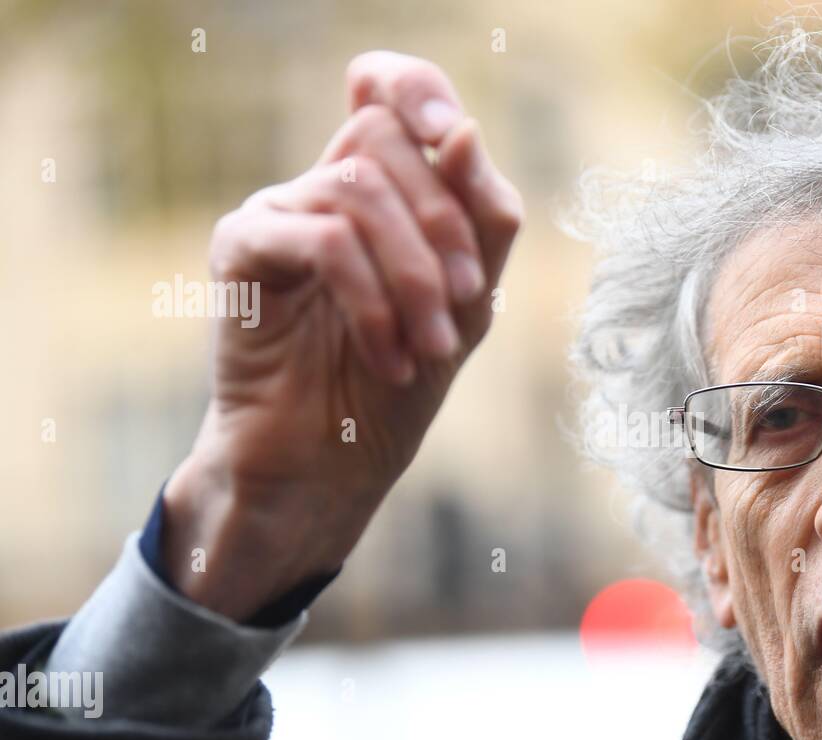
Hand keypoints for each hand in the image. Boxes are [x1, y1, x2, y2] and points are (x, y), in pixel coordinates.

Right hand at [163, 51, 522, 620]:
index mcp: (380, 188)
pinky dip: (372, 302)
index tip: (457, 137)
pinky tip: (392, 356)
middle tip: (464, 301)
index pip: (389, 92)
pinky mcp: (242, 250)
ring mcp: (279, 213)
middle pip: (383, 138)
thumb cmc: (401, 380)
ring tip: (432, 347)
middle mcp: (323, 187)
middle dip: (442, 223)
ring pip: (357, 191)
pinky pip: (323, 240)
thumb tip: (464, 132)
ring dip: (413, 275)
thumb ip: (479, 222)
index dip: (420, 91)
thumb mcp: (466, 301)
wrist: (334, 465)